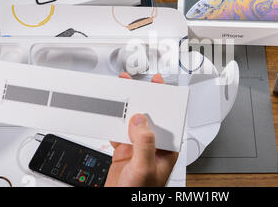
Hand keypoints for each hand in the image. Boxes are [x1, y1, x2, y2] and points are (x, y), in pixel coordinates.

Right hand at [104, 72, 178, 186]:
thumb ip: (144, 142)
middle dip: (142, 98)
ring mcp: (137, 148)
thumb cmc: (142, 194)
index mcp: (166, 148)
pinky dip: (112, 122)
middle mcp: (153, 145)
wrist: (121, 202)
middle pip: (149, 116)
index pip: (169, 119)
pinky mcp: (124, 151)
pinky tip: (109, 115)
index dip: (165, 99)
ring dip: (125, 108)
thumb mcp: (146, 167)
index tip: (158, 84)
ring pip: (132, 121)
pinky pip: (118, 131)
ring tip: (119, 94)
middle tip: (132, 84)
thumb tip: (140, 120)